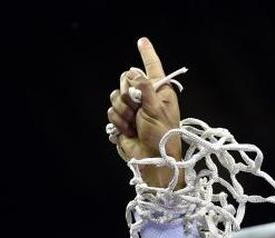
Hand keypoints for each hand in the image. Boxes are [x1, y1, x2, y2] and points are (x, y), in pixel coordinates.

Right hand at [107, 38, 182, 187]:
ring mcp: (133, 108)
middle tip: (137, 109)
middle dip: (127, 94)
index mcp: (161, 93)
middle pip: (125, 79)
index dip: (147, 54)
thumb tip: (133, 72)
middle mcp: (146, 97)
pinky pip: (112, 111)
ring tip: (135, 125)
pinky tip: (128, 132)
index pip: (153, 69)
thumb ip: (145, 88)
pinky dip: (118, 122)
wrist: (152, 159)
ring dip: (124, 112)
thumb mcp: (157, 109)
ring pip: (115, 96)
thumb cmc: (162, 136)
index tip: (142, 40)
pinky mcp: (122, 119)